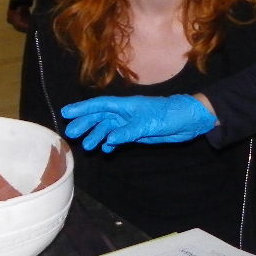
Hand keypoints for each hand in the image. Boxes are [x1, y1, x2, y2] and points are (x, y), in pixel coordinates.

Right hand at [61, 95, 215, 152]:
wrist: (189, 120)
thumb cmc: (170, 115)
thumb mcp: (148, 123)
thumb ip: (128, 132)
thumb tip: (109, 140)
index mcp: (127, 105)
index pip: (101, 105)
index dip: (83, 108)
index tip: (67, 112)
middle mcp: (126, 113)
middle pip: (100, 117)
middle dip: (85, 124)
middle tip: (72, 133)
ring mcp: (131, 123)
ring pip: (108, 129)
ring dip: (97, 136)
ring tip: (88, 147)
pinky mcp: (137, 133)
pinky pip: (119, 137)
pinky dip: (111, 143)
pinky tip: (106, 150)